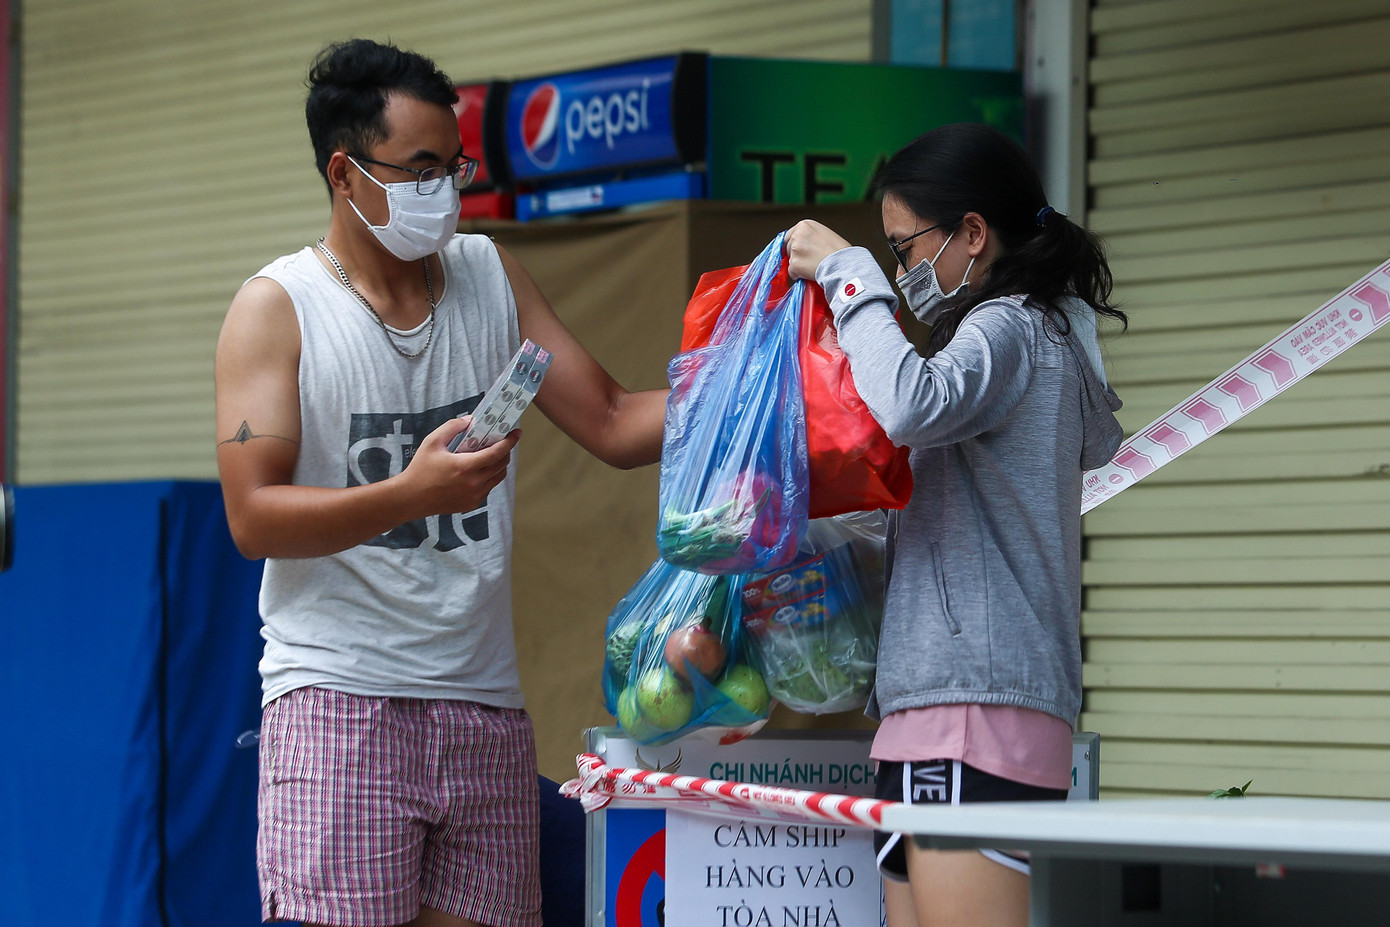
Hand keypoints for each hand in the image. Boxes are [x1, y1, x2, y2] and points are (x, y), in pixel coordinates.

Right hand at [398, 416, 519, 518]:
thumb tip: (471, 420)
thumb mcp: (432, 442)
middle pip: (501, 465)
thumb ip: (452, 427)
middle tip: (502, 441)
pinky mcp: (472, 504)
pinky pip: (489, 488)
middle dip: (505, 451)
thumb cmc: (420, 468)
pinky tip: (479, 470)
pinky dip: (489, 477)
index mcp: (465, 467)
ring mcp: (474, 496)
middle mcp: (474, 484)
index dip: (509, 442)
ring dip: (499, 465)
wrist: (410, 498)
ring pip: (498, 478)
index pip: (496, 453)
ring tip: (491, 454)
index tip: (517, 433)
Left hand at [785, 219, 851, 280]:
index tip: (794, 250)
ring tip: (814, 266)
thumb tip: (802, 245)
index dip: (791, 244)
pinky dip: (799, 275)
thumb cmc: (840, 251)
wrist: (843, 264)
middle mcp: (797, 235)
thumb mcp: (824, 234)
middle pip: (788, 247)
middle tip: (809, 260)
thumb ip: (809, 236)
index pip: (789, 235)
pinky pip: (792, 273)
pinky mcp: (794, 264)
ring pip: (790, 261)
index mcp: (804, 225)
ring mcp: (795, 250)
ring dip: (798, 266)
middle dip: (796, 255)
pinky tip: (811, 273)